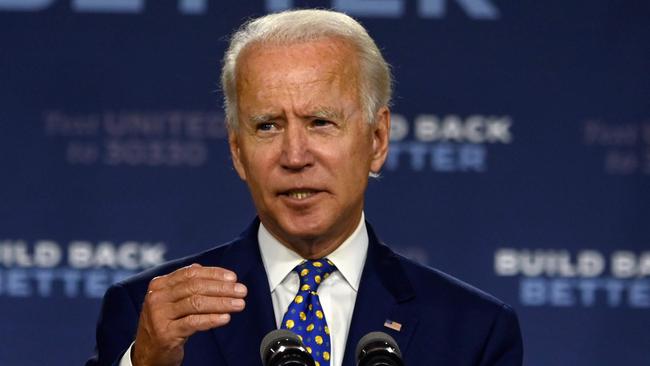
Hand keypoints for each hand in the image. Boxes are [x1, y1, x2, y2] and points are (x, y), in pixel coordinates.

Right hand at [131, 263, 246, 365]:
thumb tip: (214, 274)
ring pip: (196, 303)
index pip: (191, 273)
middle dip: (222, 288)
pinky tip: (225, 318)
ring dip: (222, 303)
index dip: (214, 274)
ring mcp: (159, 315)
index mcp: (160, 284)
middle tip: (241, 291)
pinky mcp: (165, 333)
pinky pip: (193, 322)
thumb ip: (187, 285)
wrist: (148, 352)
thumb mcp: (172, 301)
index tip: (233, 278)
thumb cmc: (166, 323)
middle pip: (195, 287)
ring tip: (239, 304)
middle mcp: (157, 297)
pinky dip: (212, 319)